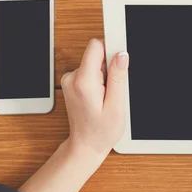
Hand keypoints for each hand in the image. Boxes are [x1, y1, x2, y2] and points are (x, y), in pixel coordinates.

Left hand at [18, 39, 128, 191]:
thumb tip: (121, 55)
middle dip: (109, 68)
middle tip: (113, 89)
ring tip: (106, 97)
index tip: (120, 59)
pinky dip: (98, 81)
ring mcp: (70, 80)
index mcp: (83, 81)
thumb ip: (118, 77)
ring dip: (104, 77)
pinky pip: (89, 72)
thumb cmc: (101, 131)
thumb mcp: (116, 105)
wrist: (85, 145)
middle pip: (96, 55)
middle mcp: (73, 78)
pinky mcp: (72, 83)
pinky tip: (100, 98)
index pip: (96, 46)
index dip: (112, 51)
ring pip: (94, 64)